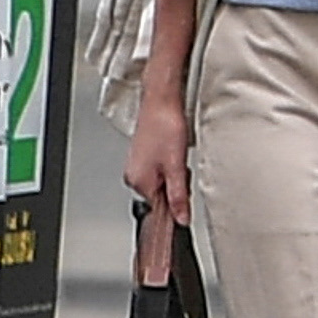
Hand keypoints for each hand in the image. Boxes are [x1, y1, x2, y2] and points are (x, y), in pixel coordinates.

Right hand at [122, 94, 187, 280]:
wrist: (161, 98)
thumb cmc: (165, 126)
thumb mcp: (177, 165)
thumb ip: (179, 196)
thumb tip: (181, 218)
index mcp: (138, 182)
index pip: (159, 208)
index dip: (176, 201)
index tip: (184, 193)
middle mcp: (133, 175)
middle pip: (161, 194)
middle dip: (176, 184)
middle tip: (181, 164)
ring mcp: (137, 164)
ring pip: (162, 180)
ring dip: (174, 172)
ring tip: (177, 151)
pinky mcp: (143, 154)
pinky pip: (160, 168)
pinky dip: (170, 161)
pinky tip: (174, 147)